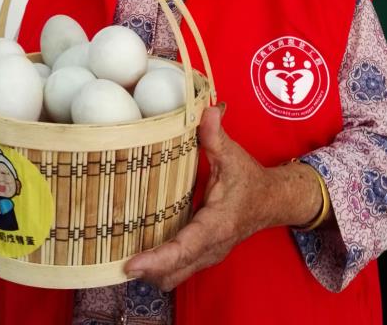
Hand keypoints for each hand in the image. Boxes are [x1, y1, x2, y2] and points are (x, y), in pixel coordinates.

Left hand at [124, 105, 270, 290]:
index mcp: (217, 225)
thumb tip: (206, 110)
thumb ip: (215, 135)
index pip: (185, 248)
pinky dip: (160, 267)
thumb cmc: (250, 180)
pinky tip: (141, 253)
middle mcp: (212, 248)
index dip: (157, 258)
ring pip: (174, 277)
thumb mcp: (232, 156)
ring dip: (151, 272)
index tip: (131, 264)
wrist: (272, 202)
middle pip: (173, 273)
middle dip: (146, 270)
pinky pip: (178, 271)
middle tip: (113, 259)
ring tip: (122, 258)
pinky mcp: (203, 256)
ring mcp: (208, 256)